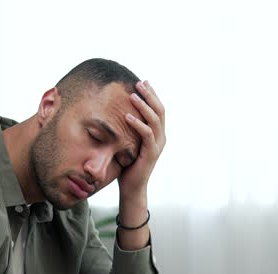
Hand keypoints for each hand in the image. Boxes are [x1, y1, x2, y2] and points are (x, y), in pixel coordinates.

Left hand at [119, 80, 165, 197]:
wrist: (132, 187)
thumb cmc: (127, 165)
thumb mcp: (128, 142)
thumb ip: (128, 129)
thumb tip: (116, 111)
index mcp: (158, 133)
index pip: (158, 109)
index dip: (152, 95)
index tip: (142, 82)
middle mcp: (161, 137)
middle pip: (160, 110)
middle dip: (149, 95)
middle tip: (139, 83)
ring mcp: (158, 145)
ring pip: (155, 120)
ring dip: (144, 106)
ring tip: (132, 96)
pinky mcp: (152, 154)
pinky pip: (147, 135)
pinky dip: (138, 124)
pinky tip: (127, 117)